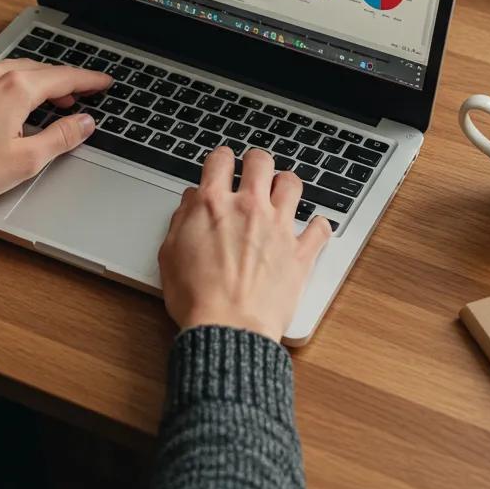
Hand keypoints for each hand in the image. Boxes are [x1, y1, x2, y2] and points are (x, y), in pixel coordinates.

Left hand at [0, 60, 111, 217]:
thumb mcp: (26, 160)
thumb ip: (61, 137)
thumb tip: (85, 123)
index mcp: (15, 88)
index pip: (64, 76)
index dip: (89, 80)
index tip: (104, 82)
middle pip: (38, 70)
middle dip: (62, 81)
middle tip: (80, 95)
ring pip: (10, 71)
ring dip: (34, 82)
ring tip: (46, 100)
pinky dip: (6, 86)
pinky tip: (5, 105)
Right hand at [158, 147, 331, 342]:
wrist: (227, 329)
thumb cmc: (196, 298)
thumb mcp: (170, 253)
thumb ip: (182, 220)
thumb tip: (190, 202)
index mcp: (213, 204)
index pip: (220, 160)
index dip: (221, 159)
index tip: (222, 164)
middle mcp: (248, 208)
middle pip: (260, 162)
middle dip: (256, 162)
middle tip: (254, 171)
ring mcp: (278, 228)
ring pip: (292, 184)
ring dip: (286, 184)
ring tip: (281, 192)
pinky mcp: (300, 253)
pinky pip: (319, 229)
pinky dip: (317, 226)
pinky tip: (312, 228)